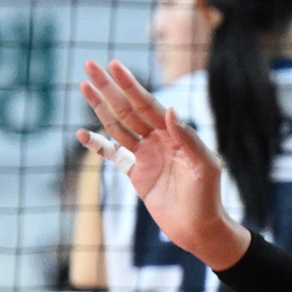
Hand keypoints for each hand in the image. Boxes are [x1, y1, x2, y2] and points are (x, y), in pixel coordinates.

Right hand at [78, 60, 249, 269]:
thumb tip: (170, 109)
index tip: (114, 65)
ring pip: (118, 126)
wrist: (199, 228)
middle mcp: (160, 140)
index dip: (130, 85)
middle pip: (128, 108)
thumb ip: (188, 138)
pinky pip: (113, 155)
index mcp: (176, 134)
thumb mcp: (205, 165)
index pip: (149, 104)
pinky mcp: (137, 174)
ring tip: (84, 85)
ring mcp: (147, 155)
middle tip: (90, 64)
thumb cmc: (208, 196)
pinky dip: (98, 144)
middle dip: (109, 87)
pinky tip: (82, 133)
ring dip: (100, 106)